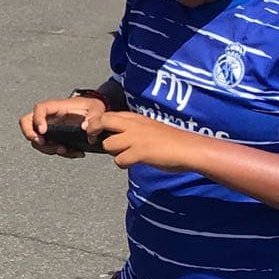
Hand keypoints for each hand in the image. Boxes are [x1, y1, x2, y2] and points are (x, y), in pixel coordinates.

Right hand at [20, 95, 105, 158]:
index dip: (37, 119)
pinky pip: (47, 146)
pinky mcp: (53, 136)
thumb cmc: (91, 107)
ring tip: (64, 150)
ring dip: (47, 148)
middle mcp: (48, 116)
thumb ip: (94, 117)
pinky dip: (57, 152)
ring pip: (35, 138)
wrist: (93, 113)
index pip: (40, 109)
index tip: (43, 131)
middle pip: (26, 121)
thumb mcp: (96, 108)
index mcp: (56, 106)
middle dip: (30, 134)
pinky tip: (72, 152)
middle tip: (42, 143)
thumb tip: (86, 128)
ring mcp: (48, 127)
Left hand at [87, 111, 203, 171]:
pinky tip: (131, 163)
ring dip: (112, 152)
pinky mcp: (140, 152)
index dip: (96, 121)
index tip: (90, 128)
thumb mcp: (150, 128)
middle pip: (103, 121)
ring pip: (109, 144)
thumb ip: (134, 129)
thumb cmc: (172, 141)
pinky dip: (123, 164)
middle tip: (91, 138)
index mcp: (136, 118)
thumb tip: (120, 136)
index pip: (108, 114)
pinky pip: (120, 160)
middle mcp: (133, 125)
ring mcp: (136, 138)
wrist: (188, 149)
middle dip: (93, 129)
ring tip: (123, 155)